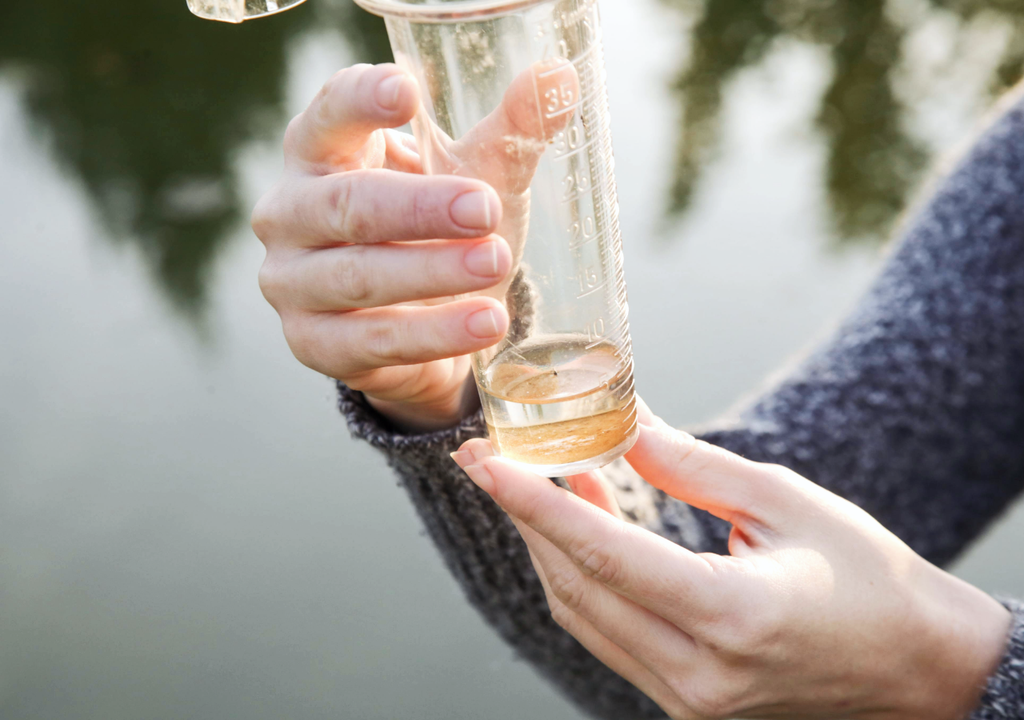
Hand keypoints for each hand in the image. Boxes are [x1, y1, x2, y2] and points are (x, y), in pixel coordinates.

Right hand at [252, 62, 576, 431]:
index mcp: (322, 150)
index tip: (408, 90)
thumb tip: (558, 76)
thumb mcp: (477, 177)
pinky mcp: (313, 343)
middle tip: (484, 208)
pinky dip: (432, 333)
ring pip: (358, 277)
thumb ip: (512, 132)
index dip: (362, 101)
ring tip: (496, 264)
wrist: (420, 322)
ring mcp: (293, 282)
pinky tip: (482, 323)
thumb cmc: (438, 230)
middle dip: (419, 208)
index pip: (330, 113)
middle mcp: (291, 212)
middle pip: (346, 204)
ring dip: (432, 272)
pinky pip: (371, 342)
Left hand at [450, 403, 1010, 719]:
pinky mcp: (685, 702)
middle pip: (578, 587)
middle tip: (492, 457)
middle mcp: (699, 673)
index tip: (486, 463)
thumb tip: (622, 421)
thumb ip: (691, 466)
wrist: (914, 665)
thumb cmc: (865, 576)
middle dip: (527, 517)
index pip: (606, 556)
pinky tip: (581, 527)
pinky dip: (583, 579)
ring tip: (536, 478)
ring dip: (550, 547)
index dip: (537, 505)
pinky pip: (609, 636)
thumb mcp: (784, 501)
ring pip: (584, 616)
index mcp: (733, 617)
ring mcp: (688, 699)